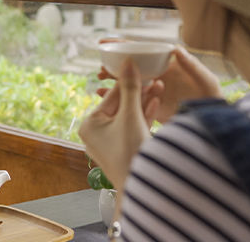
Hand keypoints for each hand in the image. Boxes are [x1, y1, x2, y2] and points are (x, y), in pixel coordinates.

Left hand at [79, 60, 153, 191]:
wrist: (144, 187)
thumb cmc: (131, 152)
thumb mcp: (130, 116)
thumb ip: (130, 88)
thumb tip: (127, 62)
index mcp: (89, 124)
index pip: (112, 96)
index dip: (129, 80)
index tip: (140, 67)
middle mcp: (95, 133)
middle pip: (120, 106)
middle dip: (139, 92)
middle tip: (154, 77)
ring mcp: (108, 142)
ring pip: (128, 116)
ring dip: (144, 102)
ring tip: (160, 86)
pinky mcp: (123, 149)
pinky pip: (132, 128)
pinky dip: (144, 117)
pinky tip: (157, 102)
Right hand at [97, 40, 221, 122]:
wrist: (212, 127)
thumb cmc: (213, 101)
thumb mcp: (206, 82)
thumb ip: (192, 66)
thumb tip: (176, 47)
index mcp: (167, 67)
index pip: (143, 53)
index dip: (124, 46)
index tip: (106, 42)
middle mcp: (157, 78)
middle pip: (130, 68)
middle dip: (113, 66)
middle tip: (100, 68)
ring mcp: (152, 94)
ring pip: (127, 84)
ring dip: (112, 82)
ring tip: (99, 82)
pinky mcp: (149, 109)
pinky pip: (129, 102)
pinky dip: (115, 99)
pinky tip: (104, 97)